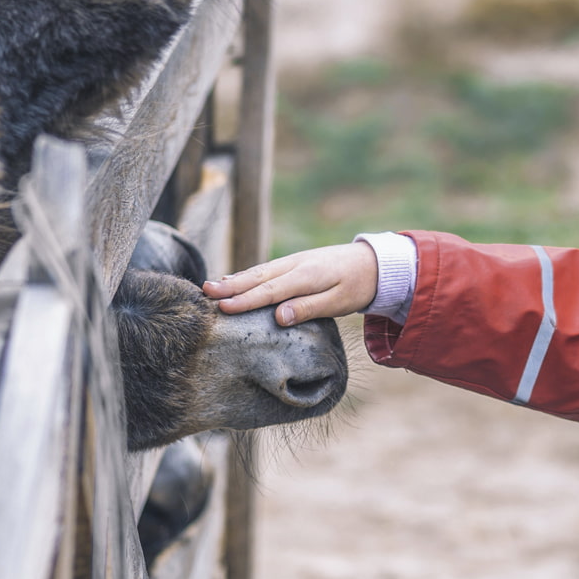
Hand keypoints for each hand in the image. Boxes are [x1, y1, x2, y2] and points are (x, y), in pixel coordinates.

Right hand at [202, 242, 378, 325]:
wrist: (373, 262)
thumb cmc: (357, 286)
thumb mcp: (339, 301)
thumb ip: (309, 308)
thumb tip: (280, 317)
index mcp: (306, 276)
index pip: (270, 290)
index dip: (245, 299)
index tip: (223, 307)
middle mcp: (295, 265)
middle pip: (257, 277)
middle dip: (230, 286)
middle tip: (205, 293)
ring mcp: (293, 262)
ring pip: (258, 271)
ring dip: (234, 280)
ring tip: (210, 288)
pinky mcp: (293, 264)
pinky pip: (265, 270)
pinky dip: (247, 275)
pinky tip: (233, 280)